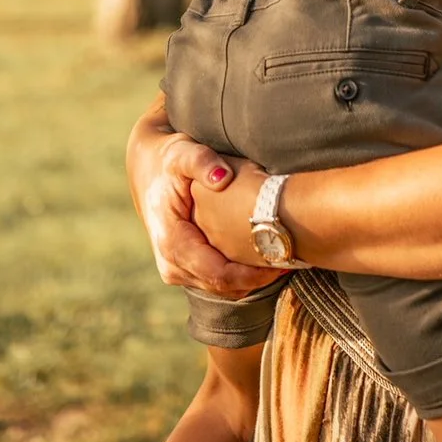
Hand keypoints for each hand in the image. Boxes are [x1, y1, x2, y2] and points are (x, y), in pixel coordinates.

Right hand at [126, 96, 280, 297]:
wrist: (149, 171)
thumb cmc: (170, 161)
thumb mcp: (183, 152)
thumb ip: (201, 161)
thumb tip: (221, 177)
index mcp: (172, 244)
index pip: (218, 275)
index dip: (252, 274)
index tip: (282, 260)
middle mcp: (172, 266)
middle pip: (224, 287)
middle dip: (259, 277)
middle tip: (292, 258)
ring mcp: (178, 271)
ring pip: (224, 288)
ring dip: (253, 277)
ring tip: (285, 256)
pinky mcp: (188, 269)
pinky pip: (220, 280)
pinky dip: (243, 272)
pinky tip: (266, 253)